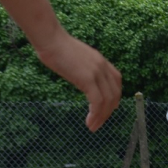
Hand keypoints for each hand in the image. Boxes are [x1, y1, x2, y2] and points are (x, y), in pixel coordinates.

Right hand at [0, 0, 121, 131]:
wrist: (50, 40)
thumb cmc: (56, 47)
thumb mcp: (76, 58)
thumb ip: (83, 68)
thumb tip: (80, 77)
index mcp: (100, 60)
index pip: (116, 81)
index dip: (114, 97)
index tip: (107, 109)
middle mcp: (102, 66)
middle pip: (114, 94)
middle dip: (108, 112)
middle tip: (98, 123)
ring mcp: (96, 72)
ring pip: (108, 101)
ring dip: (101, 117)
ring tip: (93, 127)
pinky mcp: (88, 79)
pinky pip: (98, 102)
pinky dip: (96, 114)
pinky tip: (89, 122)